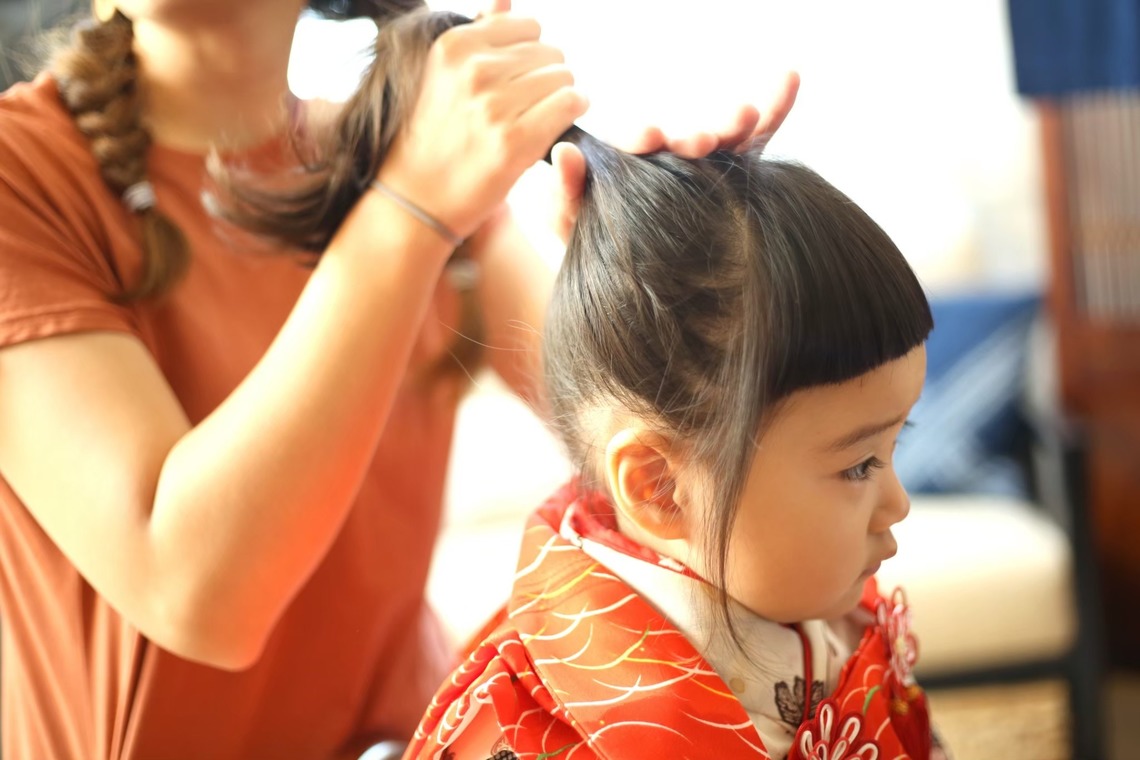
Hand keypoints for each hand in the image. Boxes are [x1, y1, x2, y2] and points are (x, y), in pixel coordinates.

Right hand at [377, 0, 588, 240]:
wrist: (416, 199)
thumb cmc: (433, 137)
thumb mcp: (442, 76)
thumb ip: (478, 34)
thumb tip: (505, 0)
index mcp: (454, 47)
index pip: (527, 27)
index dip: (532, 54)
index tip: (522, 79)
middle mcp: (474, 71)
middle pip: (550, 53)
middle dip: (548, 76)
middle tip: (530, 105)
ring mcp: (494, 106)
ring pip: (564, 78)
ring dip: (561, 96)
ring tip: (538, 117)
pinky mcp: (515, 141)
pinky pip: (570, 104)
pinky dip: (572, 111)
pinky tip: (557, 124)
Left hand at [550, 71, 799, 243]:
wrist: (626, 294)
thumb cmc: (593, 254)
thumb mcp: (570, 225)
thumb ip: (566, 192)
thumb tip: (565, 153)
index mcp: (630, 166)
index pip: (637, 147)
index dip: (642, 139)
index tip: (650, 138)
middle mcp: (669, 161)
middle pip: (687, 141)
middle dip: (695, 137)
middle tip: (702, 141)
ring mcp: (704, 169)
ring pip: (725, 140)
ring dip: (736, 124)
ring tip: (745, 115)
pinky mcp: (733, 181)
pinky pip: (756, 143)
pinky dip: (774, 110)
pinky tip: (788, 80)